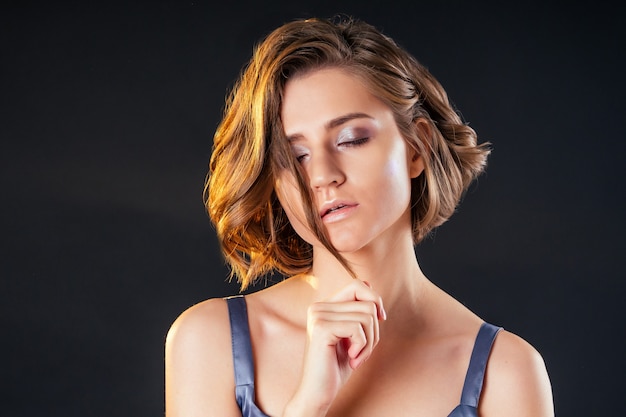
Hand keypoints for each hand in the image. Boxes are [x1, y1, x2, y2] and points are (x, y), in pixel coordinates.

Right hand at [284, 280, 385, 415]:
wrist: (317, 393)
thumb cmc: (336, 366)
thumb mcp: (351, 334)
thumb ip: (357, 310)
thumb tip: (369, 284)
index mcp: (324, 306)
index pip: (359, 285)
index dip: (375, 300)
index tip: (380, 320)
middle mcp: (318, 306)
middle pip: (367, 302)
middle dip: (374, 330)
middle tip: (363, 350)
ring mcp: (318, 316)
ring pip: (367, 316)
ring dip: (369, 342)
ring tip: (356, 357)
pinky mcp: (321, 328)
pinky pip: (358, 328)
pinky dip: (362, 347)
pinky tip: (351, 360)